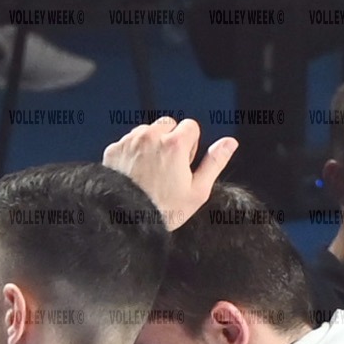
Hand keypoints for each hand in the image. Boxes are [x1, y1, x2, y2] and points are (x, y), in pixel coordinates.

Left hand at [102, 117, 236, 230]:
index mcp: (175, 145)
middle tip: (170, 166)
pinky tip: (137, 172)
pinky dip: (134, 152)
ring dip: (152, 144)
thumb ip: (215, 162)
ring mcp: (130, 141)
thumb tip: (230, 143)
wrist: (128, 219)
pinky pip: (128, 141)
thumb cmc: (164, 209)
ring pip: (147, 131)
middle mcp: (150, 137)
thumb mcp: (198, 190)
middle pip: (168, 124)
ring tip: (152, 171)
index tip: (186, 161)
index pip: (191, 125)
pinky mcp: (114, 149)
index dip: (192, 144)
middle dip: (171, 140)